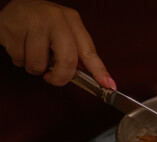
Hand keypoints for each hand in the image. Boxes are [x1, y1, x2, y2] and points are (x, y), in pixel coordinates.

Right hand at [0, 0, 115, 88]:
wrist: (15, 7)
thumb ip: (76, 52)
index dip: (99, 71)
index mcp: (72, 20)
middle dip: (60, 77)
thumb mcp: (64, 32)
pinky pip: (19, 59)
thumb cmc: (42, 23)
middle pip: (67, 61)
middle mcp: (55, 19)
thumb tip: (93, 79)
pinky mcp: (12, 28)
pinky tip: (20, 46)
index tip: (109, 85)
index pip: (89, 51)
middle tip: (53, 77)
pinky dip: (19, 59)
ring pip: (38, 65)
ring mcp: (33, 22)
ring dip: (34, 67)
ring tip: (32, 52)